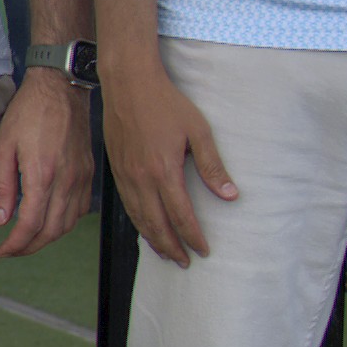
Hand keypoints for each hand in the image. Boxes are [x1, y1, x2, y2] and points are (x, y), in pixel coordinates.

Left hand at [0, 67, 98, 256]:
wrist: (61, 89)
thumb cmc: (29, 112)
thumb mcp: (3, 145)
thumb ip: (1, 184)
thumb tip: (0, 218)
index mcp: (43, 174)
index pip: (31, 224)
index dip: (17, 244)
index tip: (4, 250)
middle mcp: (66, 181)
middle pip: (52, 230)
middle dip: (31, 247)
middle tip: (13, 250)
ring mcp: (81, 178)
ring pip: (68, 223)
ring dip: (48, 238)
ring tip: (28, 239)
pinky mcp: (88, 173)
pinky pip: (79, 209)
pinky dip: (64, 222)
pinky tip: (49, 220)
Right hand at [105, 57, 234, 266]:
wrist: (128, 84)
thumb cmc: (166, 103)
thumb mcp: (198, 131)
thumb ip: (212, 166)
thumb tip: (230, 195)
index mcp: (164, 171)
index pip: (181, 215)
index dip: (193, 236)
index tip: (204, 250)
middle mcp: (141, 178)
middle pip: (156, 224)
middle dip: (172, 247)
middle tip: (185, 262)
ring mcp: (125, 175)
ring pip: (138, 218)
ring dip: (153, 239)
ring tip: (166, 253)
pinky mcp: (116, 170)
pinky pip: (127, 205)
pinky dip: (138, 222)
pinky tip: (146, 228)